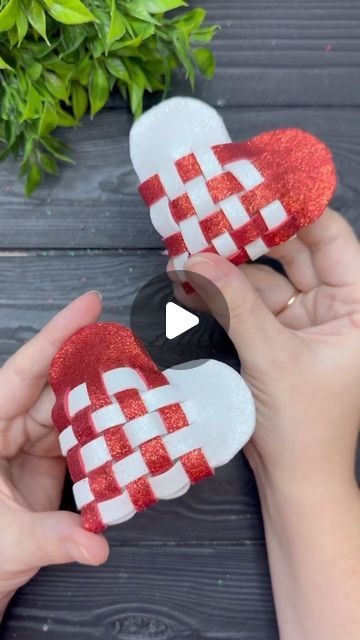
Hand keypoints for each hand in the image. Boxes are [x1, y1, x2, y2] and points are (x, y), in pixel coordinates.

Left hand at [0, 292, 108, 618]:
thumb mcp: (9, 542)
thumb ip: (54, 538)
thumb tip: (96, 544)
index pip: (22, 371)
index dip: (56, 335)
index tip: (89, 305)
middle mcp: (7, 425)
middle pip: (53, 384)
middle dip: (93, 365)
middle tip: (131, 347)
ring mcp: (28, 440)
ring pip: (71, 407)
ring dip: (104, 400)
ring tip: (139, 386)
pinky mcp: (47, 456)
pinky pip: (80, 433)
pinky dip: (104, 430)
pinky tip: (127, 423)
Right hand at [170, 208, 359, 487]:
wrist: (294, 478)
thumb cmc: (305, 426)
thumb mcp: (273, 357)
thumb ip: (235, 304)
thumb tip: (195, 259)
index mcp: (359, 306)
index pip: (331, 238)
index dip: (294, 209)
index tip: (254, 186)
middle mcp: (336, 305)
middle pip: (293, 251)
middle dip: (251, 235)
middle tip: (211, 214)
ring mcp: (304, 319)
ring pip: (265, 276)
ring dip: (228, 267)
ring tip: (188, 251)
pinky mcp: (277, 335)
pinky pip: (249, 302)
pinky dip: (223, 294)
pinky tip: (192, 284)